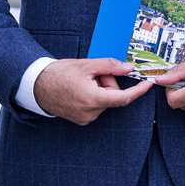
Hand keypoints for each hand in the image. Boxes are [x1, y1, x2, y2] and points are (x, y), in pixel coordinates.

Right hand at [33, 58, 151, 124]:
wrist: (37, 85)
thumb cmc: (58, 74)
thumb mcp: (87, 65)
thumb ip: (110, 66)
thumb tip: (129, 68)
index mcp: (92, 99)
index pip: (123, 98)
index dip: (138, 91)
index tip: (148, 84)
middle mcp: (90, 112)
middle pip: (113, 96)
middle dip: (108, 83)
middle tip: (94, 73)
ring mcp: (85, 118)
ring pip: (105, 101)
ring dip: (100, 89)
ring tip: (82, 82)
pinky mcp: (81, 120)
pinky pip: (96, 106)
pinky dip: (93, 96)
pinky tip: (79, 89)